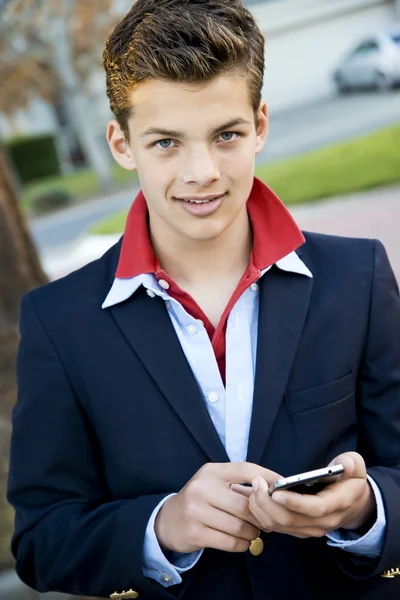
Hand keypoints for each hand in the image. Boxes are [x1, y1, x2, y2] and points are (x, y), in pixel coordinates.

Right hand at [154, 462, 277, 553]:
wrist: (168, 520)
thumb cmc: (201, 500)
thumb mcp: (215, 484)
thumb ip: (240, 485)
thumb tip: (274, 491)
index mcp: (211, 472)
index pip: (245, 469)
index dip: (268, 477)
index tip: (284, 485)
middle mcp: (202, 488)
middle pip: (245, 505)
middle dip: (261, 516)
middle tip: (267, 522)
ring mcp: (196, 511)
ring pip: (240, 526)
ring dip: (252, 533)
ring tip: (253, 532)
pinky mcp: (195, 533)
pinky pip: (230, 542)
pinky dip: (243, 544)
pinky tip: (242, 541)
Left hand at [232, 453, 375, 538]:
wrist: (352, 503)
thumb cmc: (350, 480)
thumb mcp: (357, 466)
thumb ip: (351, 463)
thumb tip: (345, 464)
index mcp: (337, 504)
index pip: (314, 508)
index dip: (294, 502)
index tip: (275, 491)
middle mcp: (323, 522)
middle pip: (290, 520)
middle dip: (268, 503)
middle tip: (256, 483)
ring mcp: (309, 529)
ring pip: (279, 525)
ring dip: (260, 509)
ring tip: (250, 488)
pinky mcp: (298, 530)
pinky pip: (275, 526)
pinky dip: (260, 514)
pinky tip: (250, 497)